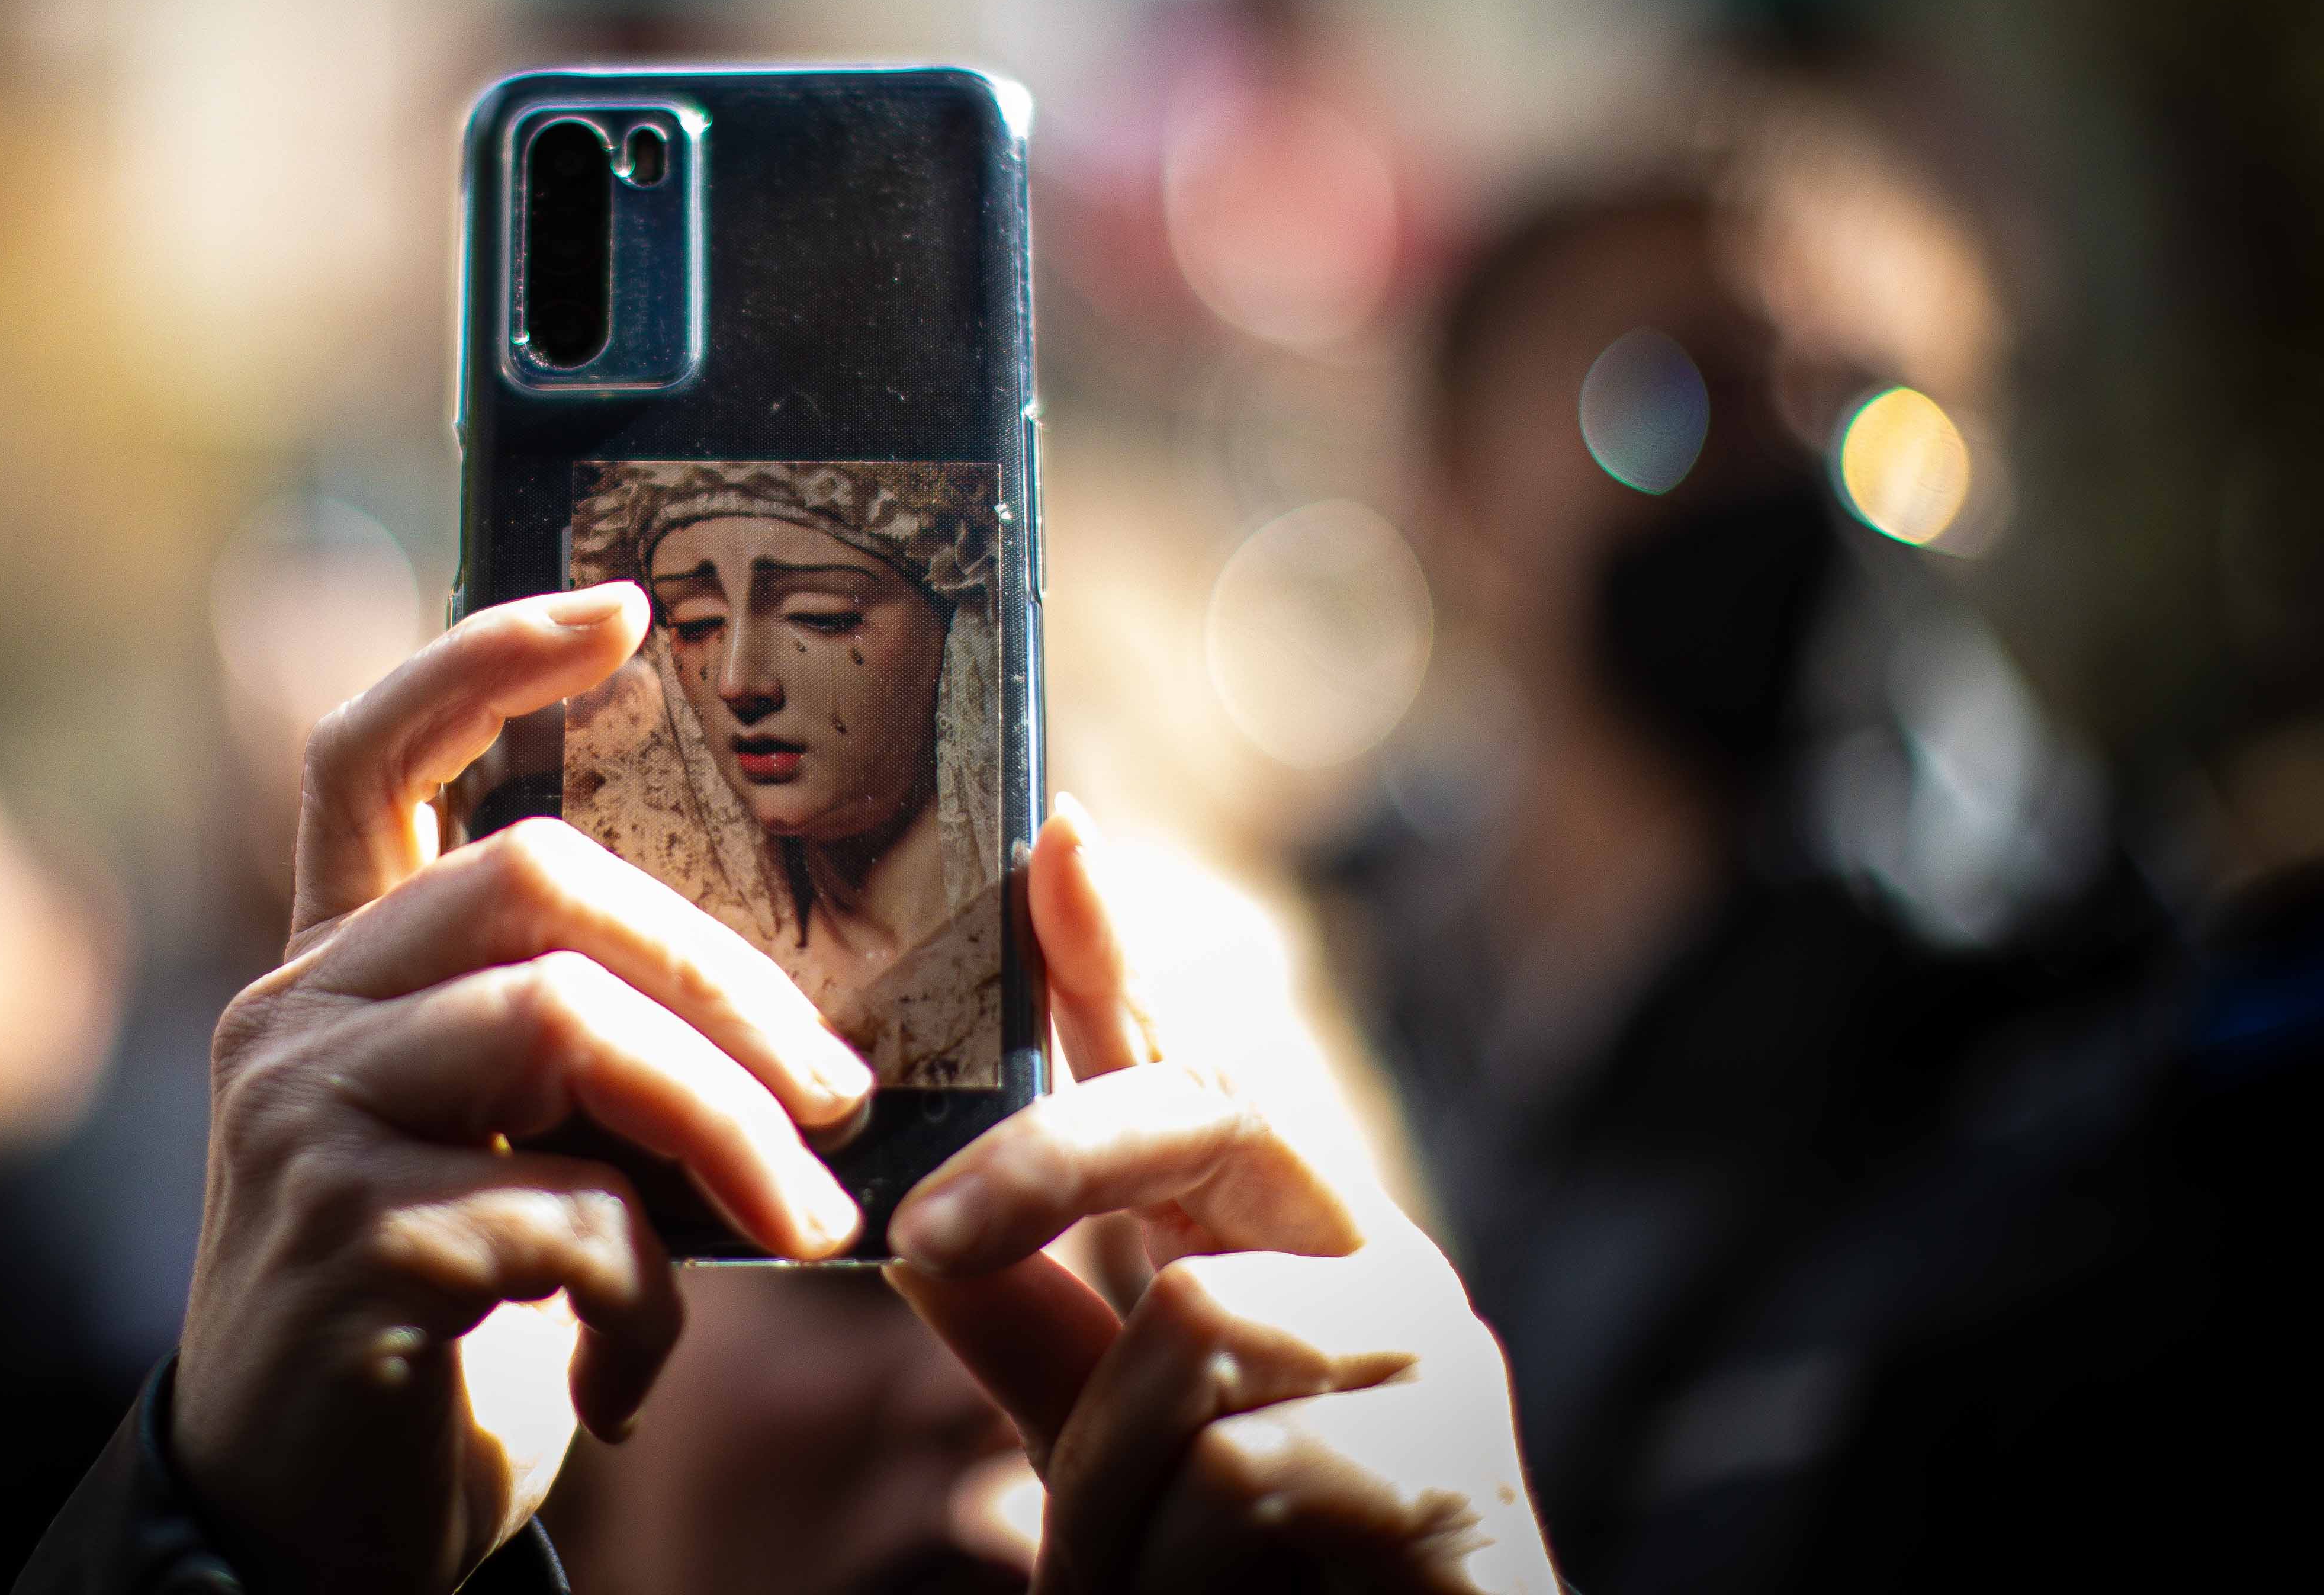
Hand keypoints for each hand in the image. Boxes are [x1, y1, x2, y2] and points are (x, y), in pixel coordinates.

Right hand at [173, 585, 875, 1594]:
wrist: (302, 1532)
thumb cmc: (441, 1326)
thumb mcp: (506, 1159)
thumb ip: (575, 1058)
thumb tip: (781, 1010)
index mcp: (338, 971)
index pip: (374, 753)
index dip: (486, 657)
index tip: (618, 611)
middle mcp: (297, 1015)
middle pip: (534, 881)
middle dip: (726, 976)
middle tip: (842, 1091)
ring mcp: (303, 1117)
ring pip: (564, 1023)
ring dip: (728, 1128)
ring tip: (805, 1227)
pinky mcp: (343, 1237)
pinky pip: (567, 1211)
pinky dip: (647, 1303)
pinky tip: (631, 1376)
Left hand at [889, 803, 1556, 1594]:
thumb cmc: (1258, 1583)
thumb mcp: (1118, 1446)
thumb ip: (1036, 1342)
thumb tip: (916, 1239)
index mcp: (1283, 1246)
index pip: (1186, 1073)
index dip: (1114, 957)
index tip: (1056, 837)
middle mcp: (1371, 1265)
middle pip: (1194, 1126)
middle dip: (1041, 1165)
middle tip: (912, 1239)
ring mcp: (1422, 1357)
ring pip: (1183, 1342)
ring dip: (1107, 1496)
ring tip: (1133, 1583)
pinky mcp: (1445, 1471)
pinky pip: (1234, 1476)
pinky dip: (1166, 1569)